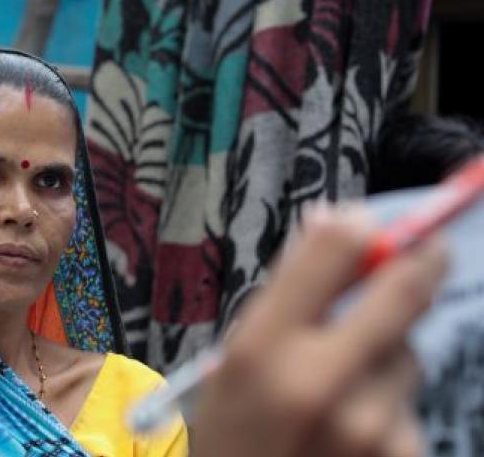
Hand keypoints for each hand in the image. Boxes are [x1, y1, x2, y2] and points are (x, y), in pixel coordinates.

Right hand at [192, 206, 446, 456]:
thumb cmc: (232, 436)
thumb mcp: (232, 362)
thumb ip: (283, 299)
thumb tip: (336, 225)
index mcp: (262, 349)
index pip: (333, 251)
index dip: (358, 229)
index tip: (366, 226)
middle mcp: (320, 382)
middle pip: (403, 288)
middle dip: (420, 262)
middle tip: (427, 251)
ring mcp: (370, 425)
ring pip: (408, 351)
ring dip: (389, 351)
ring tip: (346, 386)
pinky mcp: (402, 455)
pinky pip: (410, 402)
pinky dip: (391, 402)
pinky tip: (356, 429)